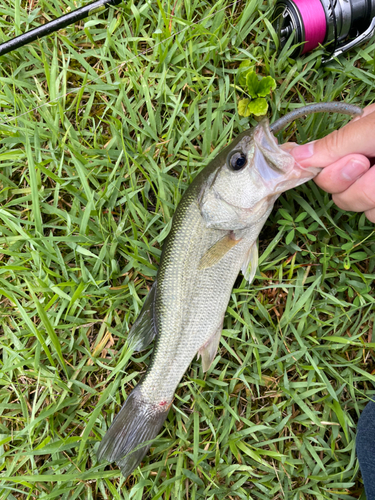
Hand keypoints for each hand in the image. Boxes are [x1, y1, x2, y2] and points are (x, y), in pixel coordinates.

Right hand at [284, 104, 374, 222]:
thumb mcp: (371, 128)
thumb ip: (335, 142)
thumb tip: (295, 155)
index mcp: (354, 137)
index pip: (319, 161)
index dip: (325, 168)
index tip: (347, 161)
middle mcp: (360, 161)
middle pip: (332, 188)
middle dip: (350, 180)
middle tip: (371, 162)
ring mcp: (372, 186)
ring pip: (352, 204)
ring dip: (372, 194)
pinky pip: (371, 216)